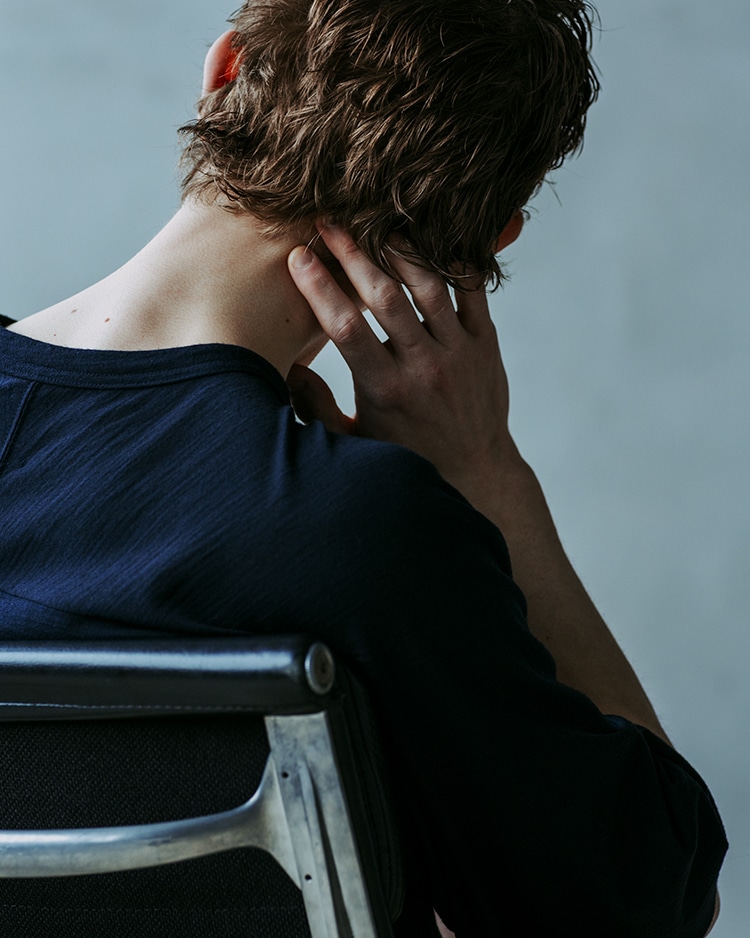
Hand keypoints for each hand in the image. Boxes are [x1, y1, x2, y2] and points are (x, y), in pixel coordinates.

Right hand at [287, 225, 520, 503]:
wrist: (474, 471)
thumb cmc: (407, 455)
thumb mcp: (354, 442)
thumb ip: (317, 408)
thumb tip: (286, 369)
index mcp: (385, 390)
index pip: (346, 328)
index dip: (318, 288)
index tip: (298, 257)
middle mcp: (423, 368)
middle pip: (385, 297)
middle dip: (352, 254)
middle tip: (330, 222)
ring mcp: (459, 353)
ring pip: (429, 286)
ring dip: (399, 250)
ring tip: (376, 224)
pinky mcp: (485, 344)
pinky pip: (471, 291)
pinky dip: (452, 261)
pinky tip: (430, 240)